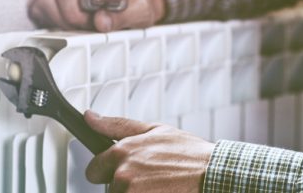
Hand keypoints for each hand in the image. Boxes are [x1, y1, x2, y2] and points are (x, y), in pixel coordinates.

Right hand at [28, 0, 165, 31]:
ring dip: (59, 20)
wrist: (137, 0)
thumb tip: (100, 22)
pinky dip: (52, 19)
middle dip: (68, 20)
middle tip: (88, 27)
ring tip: (81, 24)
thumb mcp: (141, 10)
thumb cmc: (138, 2)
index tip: (93, 23)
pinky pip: (41, 7)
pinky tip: (71, 23)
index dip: (76, 16)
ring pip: (43, 3)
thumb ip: (123, 16)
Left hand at [84, 111, 214, 192]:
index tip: (124, 173)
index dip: (107, 172)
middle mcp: (123, 173)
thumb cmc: (189, 153)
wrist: (213, 174)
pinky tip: (162, 191)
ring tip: (160, 186)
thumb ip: (117, 125)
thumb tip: (90, 117)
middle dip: (124, 185)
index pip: (94, 170)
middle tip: (149, 180)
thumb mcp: (155, 130)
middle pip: (110, 188)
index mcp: (122, 151)